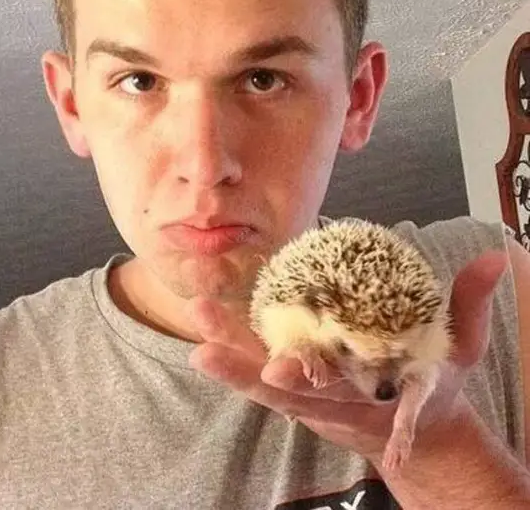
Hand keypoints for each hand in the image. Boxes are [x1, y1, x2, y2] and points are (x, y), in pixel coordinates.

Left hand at [187, 249, 508, 464]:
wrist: (417, 435)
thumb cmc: (432, 389)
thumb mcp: (458, 354)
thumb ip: (469, 307)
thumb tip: (496, 256)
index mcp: (373, 401)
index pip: (338, 395)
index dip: (309, 384)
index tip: (277, 374)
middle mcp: (334, 403)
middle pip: (285, 391)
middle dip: (248, 374)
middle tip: (207, 353)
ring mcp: (310, 396)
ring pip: (264, 378)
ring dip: (229, 352)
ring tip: (195, 317)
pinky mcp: (296, 382)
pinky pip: (260, 364)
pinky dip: (233, 345)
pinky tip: (204, 320)